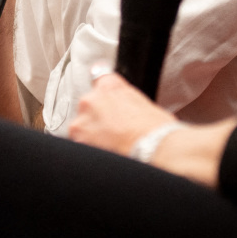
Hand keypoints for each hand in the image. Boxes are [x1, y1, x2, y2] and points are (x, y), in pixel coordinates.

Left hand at [70, 73, 235, 187]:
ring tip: (112, 148)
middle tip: (114, 134)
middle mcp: (92, 99)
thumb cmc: (158, 132)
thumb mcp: (144, 105)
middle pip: (88, 107)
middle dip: (97, 120)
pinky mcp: (78, 141)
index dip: (104, 96)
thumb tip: (122, 110)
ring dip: (91, 137)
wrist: (156, 150)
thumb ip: (125, 101)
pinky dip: (89, 152)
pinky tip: (105, 156)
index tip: (105, 104)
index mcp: (110, 85)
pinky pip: (79, 146)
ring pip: (81, 128)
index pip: (98, 81)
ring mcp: (82, 121)